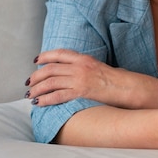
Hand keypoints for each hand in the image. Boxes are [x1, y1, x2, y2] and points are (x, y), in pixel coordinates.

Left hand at [26, 48, 157, 108]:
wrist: (127, 87)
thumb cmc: (116, 80)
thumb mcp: (99, 67)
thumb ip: (86, 67)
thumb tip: (74, 73)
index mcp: (85, 59)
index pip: (60, 54)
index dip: (45, 56)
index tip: (36, 61)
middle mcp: (80, 67)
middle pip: (50, 69)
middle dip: (36, 76)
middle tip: (29, 83)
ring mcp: (80, 79)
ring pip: (50, 82)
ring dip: (37, 89)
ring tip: (30, 95)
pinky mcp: (81, 91)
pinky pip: (57, 95)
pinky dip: (45, 99)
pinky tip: (39, 103)